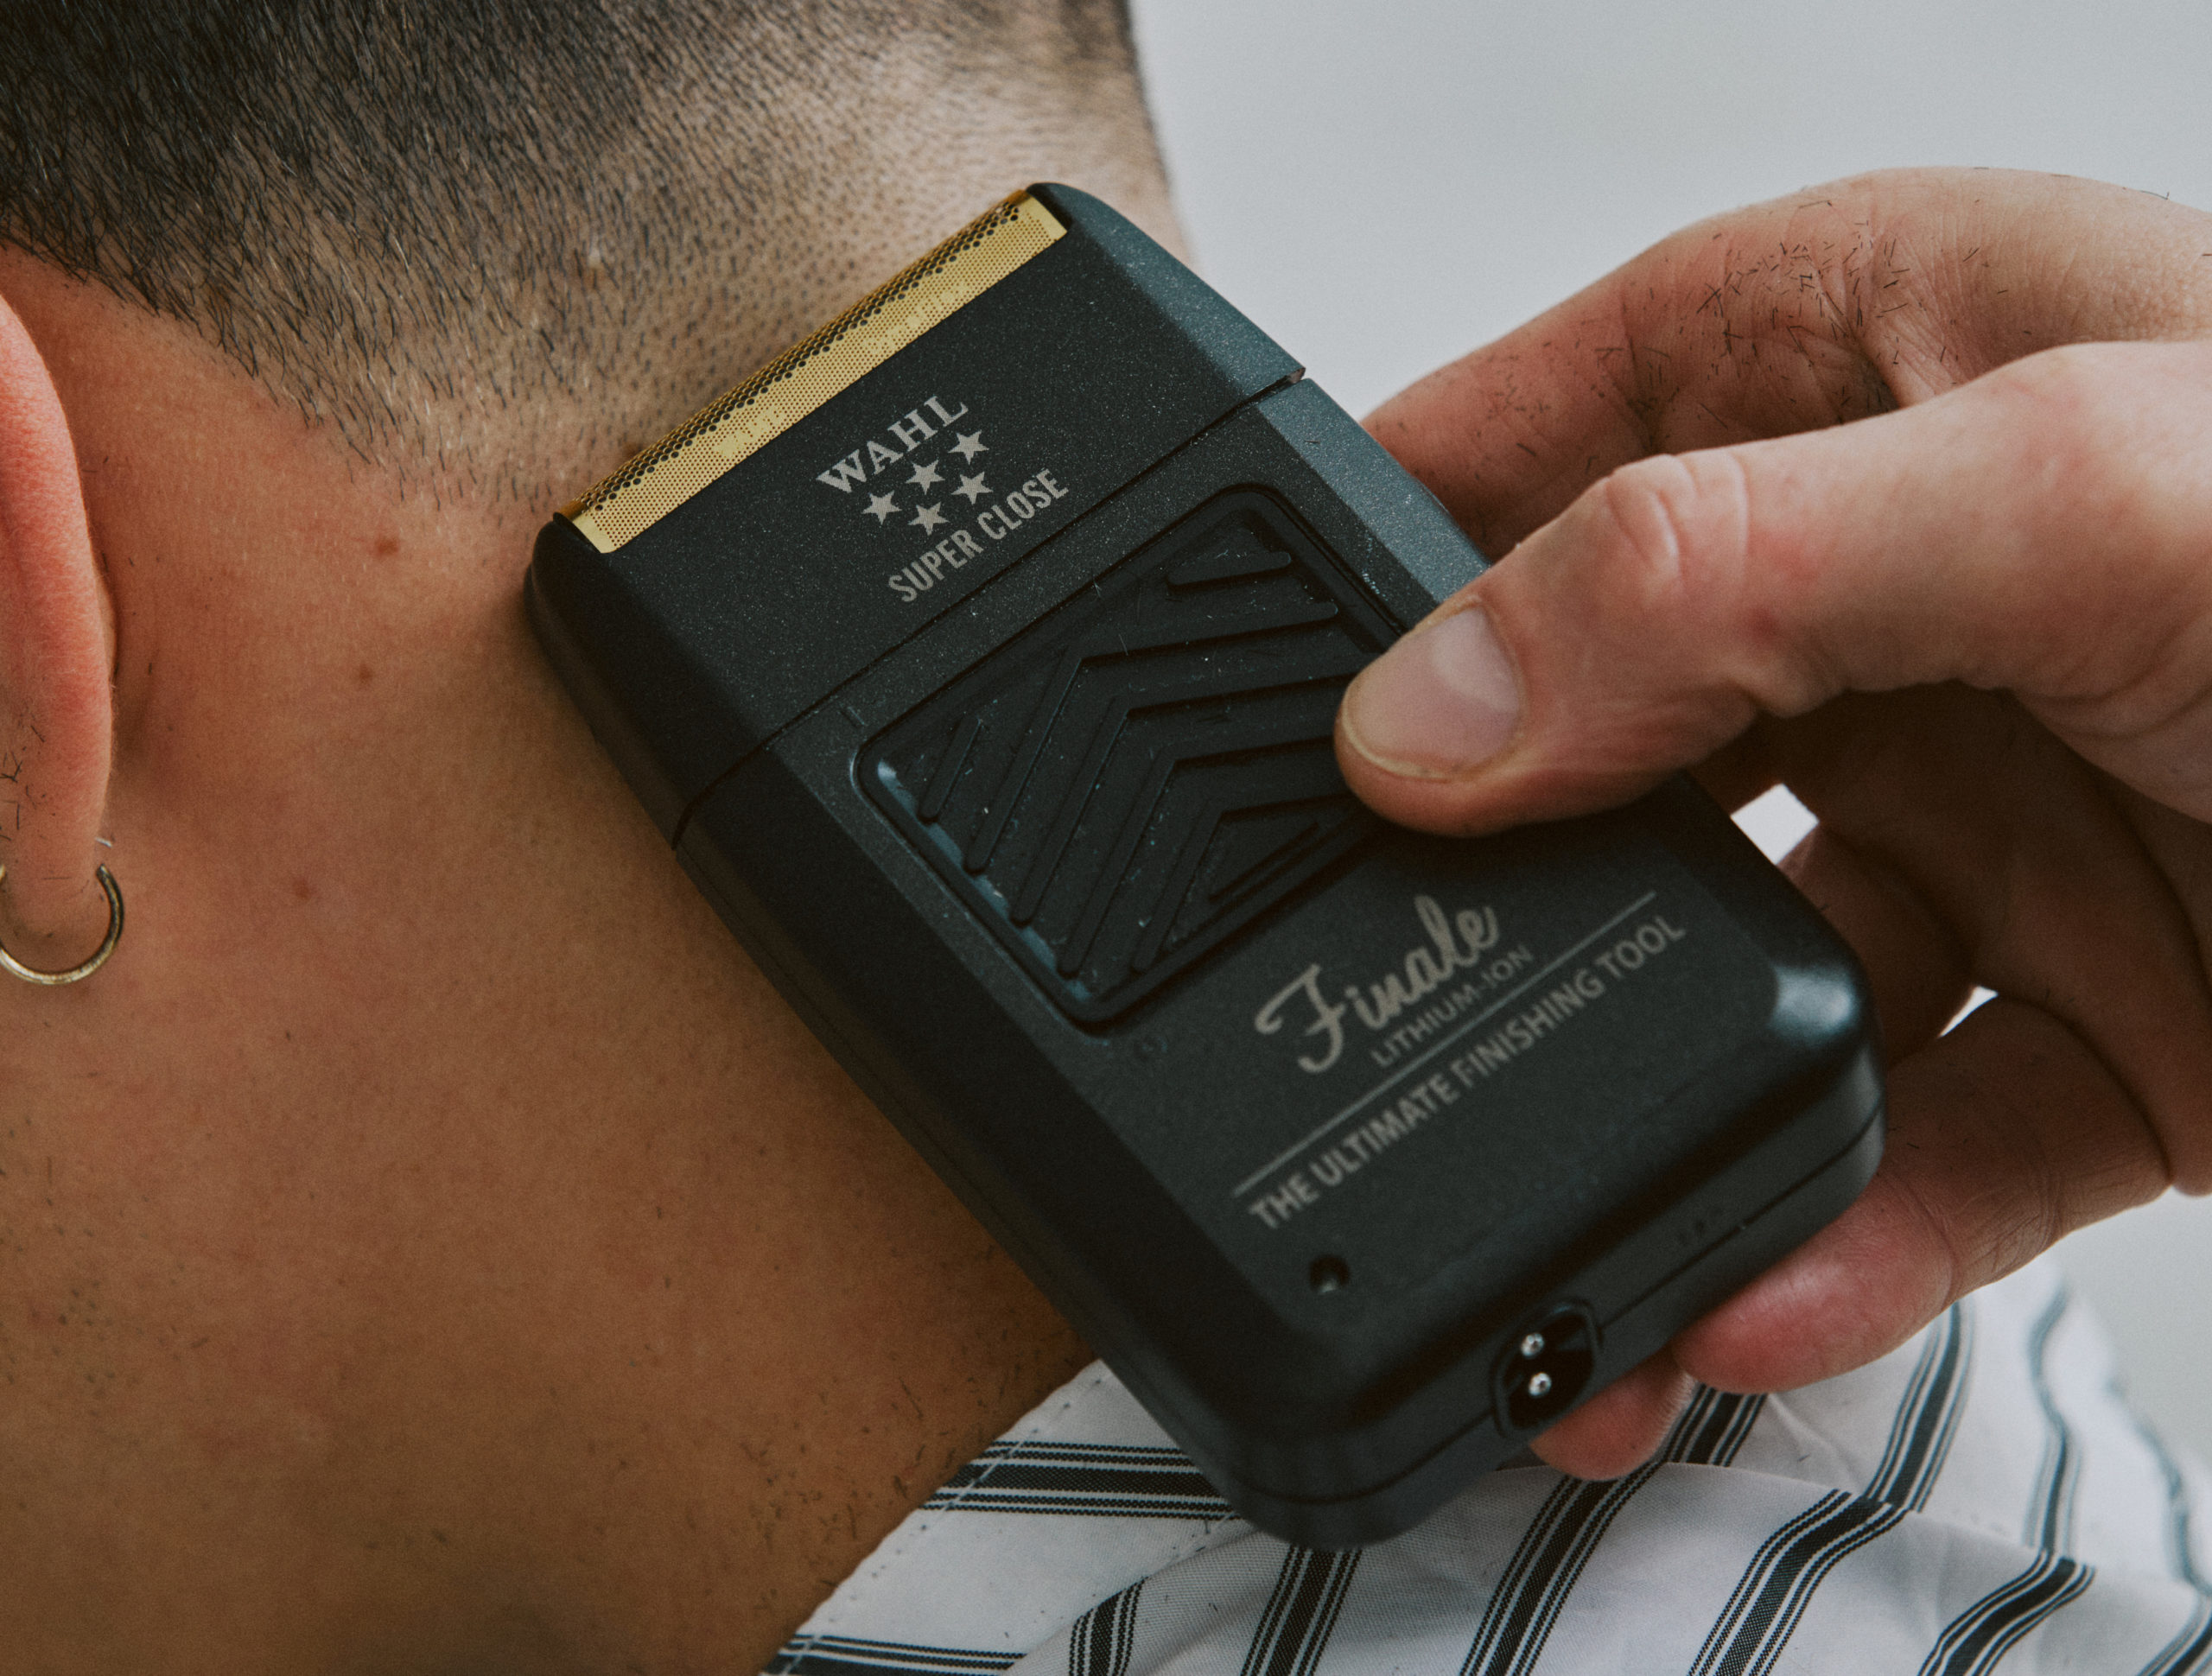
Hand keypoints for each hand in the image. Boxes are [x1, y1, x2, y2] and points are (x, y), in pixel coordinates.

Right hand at [1337, 168, 2211, 1477]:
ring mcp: (1990, 816)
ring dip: (1629, 1106)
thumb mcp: (2083, 485)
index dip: (1382, 548)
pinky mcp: (2090, 1019)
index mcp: (1883, 372)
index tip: (1251, 690)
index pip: (1542, 431)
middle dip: (1476, 881)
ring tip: (1538, 1227)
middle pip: (1601, 741)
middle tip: (1347, 981)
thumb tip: (1431, 713)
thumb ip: (1719, 573)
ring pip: (1729, 975)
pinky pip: (1899, 1139)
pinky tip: (1744, 1287)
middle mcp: (1907, 597)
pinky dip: (1817, 1229)